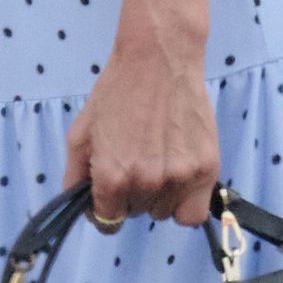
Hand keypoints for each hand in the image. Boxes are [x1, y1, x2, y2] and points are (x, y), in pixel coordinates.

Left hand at [63, 17, 219, 229]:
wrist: (159, 60)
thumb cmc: (116, 92)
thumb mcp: (80, 133)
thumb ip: (75, 176)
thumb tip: (81, 207)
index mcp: (112, 177)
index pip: (107, 222)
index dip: (105, 206)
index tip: (110, 191)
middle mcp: (146, 183)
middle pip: (137, 214)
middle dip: (132, 195)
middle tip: (136, 160)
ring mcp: (180, 178)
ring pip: (165, 213)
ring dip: (159, 196)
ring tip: (158, 161)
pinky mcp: (207, 169)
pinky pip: (194, 212)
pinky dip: (186, 201)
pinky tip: (178, 176)